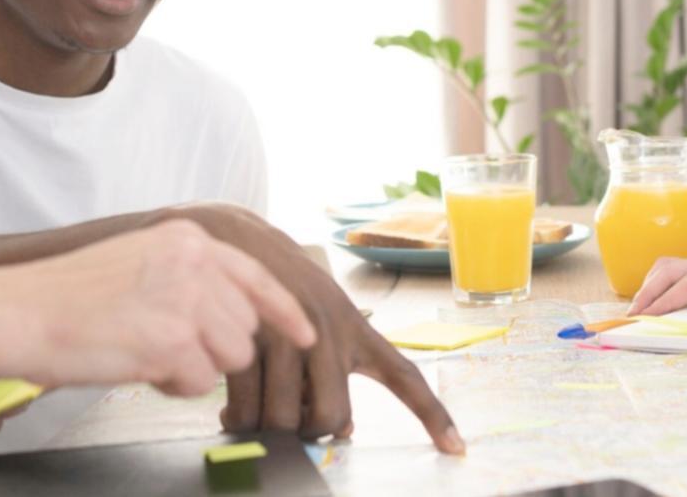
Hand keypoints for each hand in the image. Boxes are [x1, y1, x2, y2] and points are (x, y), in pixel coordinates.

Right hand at [1, 219, 315, 397]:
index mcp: (189, 239)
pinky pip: (200, 381)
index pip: (258, 276)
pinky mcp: (172, 340)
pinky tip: (137, 366)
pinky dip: (173, 384)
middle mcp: (197, 263)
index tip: (307, 335)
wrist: (18, 312)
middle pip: (246, 326)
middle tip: (163, 346)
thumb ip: (189, 278)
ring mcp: (187, 300)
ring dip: (196, 366)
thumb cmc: (69, 296)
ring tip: (146, 352)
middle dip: (215, 347)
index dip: (286, 311)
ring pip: (232, 356)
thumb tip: (229, 313)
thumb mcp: (140, 260)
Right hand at [164, 204, 463, 454]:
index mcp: (356, 328)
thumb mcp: (324, 316)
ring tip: (254, 410)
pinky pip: (244, 410)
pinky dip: (235, 419)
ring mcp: (289, 334)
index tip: (457, 448)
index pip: (403, 375)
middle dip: (309, 432)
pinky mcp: (247, 338)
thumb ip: (338, 369)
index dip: (432, 414)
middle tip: (291, 420)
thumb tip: (345, 428)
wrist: (234, 238)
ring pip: (284, 420)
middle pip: (331, 417)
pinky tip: (228, 407)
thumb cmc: (283, 287)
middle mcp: (329, 331)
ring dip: (266, 427)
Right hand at [628, 246, 686, 315]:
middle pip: (668, 271)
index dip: (669, 297)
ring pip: (666, 272)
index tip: (651, 313)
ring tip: (636, 311)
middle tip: (632, 315)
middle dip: (648, 292)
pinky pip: (673, 280)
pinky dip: (657, 290)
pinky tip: (651, 305)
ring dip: (648, 289)